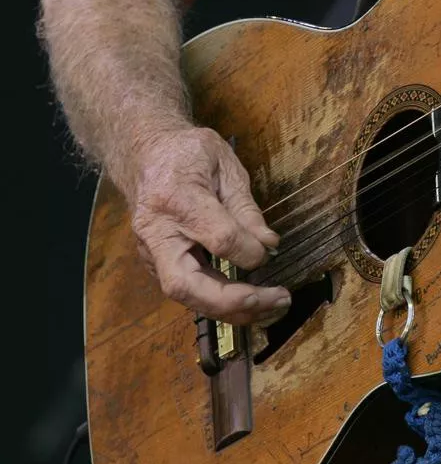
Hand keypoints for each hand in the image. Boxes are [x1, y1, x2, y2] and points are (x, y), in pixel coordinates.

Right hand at [129, 126, 289, 323]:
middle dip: (232, 301)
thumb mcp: (224, 164)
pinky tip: (250, 303)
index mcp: (177, 198)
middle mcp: (157, 231)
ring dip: (231, 310)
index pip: (219, 238)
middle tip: (273, 300)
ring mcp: (151, 252)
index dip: (250, 251)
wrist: (144, 153)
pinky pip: (188, 291)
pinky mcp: (156, 264)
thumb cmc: (187, 153)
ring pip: (185, 297)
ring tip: (271, 308)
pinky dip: (220, 303)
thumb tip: (268, 243)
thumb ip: (245, 207)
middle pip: (186, 285)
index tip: (270, 249)